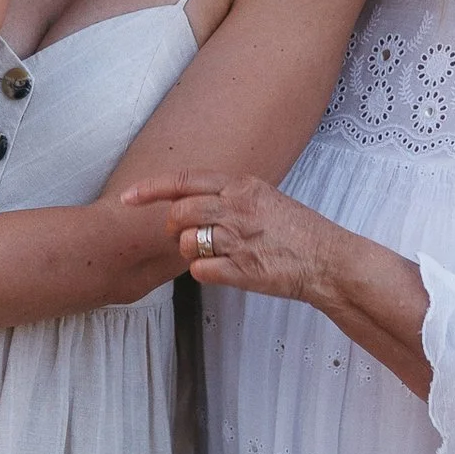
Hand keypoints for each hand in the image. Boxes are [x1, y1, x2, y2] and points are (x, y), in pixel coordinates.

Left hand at [120, 170, 341, 303]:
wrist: (327, 261)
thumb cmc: (297, 231)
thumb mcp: (264, 197)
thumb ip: (229, 195)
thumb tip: (189, 199)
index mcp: (242, 186)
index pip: (184, 181)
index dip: (150, 189)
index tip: (127, 197)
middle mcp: (237, 209)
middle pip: (178, 214)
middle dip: (172, 227)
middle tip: (183, 236)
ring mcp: (238, 240)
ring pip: (185, 244)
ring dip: (189, 252)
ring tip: (212, 253)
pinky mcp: (241, 271)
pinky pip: (200, 271)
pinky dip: (204, 272)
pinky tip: (223, 269)